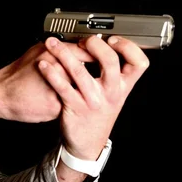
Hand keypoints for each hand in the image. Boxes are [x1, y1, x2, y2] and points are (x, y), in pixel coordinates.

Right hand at [0, 41, 94, 122]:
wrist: (0, 94)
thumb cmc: (17, 74)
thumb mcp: (36, 53)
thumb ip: (57, 49)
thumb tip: (77, 45)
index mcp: (52, 54)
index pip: (85, 52)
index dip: (98, 55)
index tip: (105, 57)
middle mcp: (56, 70)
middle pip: (87, 71)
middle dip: (96, 74)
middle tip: (102, 75)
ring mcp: (56, 89)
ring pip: (82, 89)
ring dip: (88, 90)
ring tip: (91, 90)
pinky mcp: (55, 106)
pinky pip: (73, 103)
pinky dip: (75, 102)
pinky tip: (77, 102)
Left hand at [38, 35, 149, 159]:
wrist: (87, 143)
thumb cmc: (97, 114)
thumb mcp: (114, 96)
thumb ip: (114, 75)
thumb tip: (104, 45)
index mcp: (123, 87)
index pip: (138, 63)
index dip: (128, 47)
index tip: (113, 39)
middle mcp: (111, 93)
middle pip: (110, 62)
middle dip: (95, 45)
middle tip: (82, 40)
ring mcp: (93, 101)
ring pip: (80, 72)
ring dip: (63, 53)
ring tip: (52, 44)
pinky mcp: (75, 108)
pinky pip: (62, 87)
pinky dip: (51, 73)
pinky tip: (43, 65)